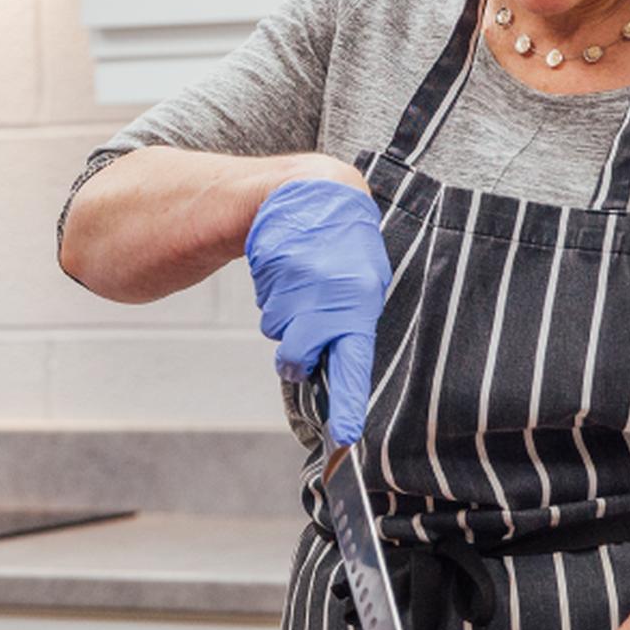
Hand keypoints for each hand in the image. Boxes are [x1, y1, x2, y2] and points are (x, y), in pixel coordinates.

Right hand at [246, 177, 387, 445]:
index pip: (354, 364)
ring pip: (279, 333)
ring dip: (286, 318)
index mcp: (358, 306)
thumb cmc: (344, 244)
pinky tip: (288, 273)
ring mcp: (296, 291)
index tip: (344, 437)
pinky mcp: (272, 280)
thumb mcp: (362, 283)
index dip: (347, 403)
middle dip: (294, 354)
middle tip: (304, 331)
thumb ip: (350, 321)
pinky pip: (268, 312)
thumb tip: (331, 362)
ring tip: (302, 284)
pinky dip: (275, 300)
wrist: (310, 193)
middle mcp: (327, 301)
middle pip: (296, 357)